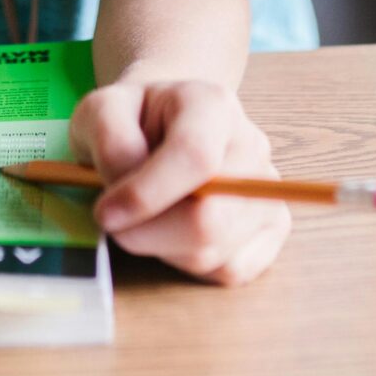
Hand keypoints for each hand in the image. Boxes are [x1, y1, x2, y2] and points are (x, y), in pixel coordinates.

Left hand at [69, 76, 289, 286]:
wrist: (163, 126)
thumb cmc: (132, 121)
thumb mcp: (102, 111)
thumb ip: (111, 142)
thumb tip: (127, 193)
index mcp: (212, 105)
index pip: (194, 156)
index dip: (146, 195)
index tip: (106, 213)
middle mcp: (252, 146)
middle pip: (208, 219)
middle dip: (148, 233)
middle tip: (116, 220)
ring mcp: (269, 190)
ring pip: (213, 252)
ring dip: (162, 247)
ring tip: (147, 215)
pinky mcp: (273, 228)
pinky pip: (230, 270)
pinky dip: (189, 263)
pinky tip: (173, 233)